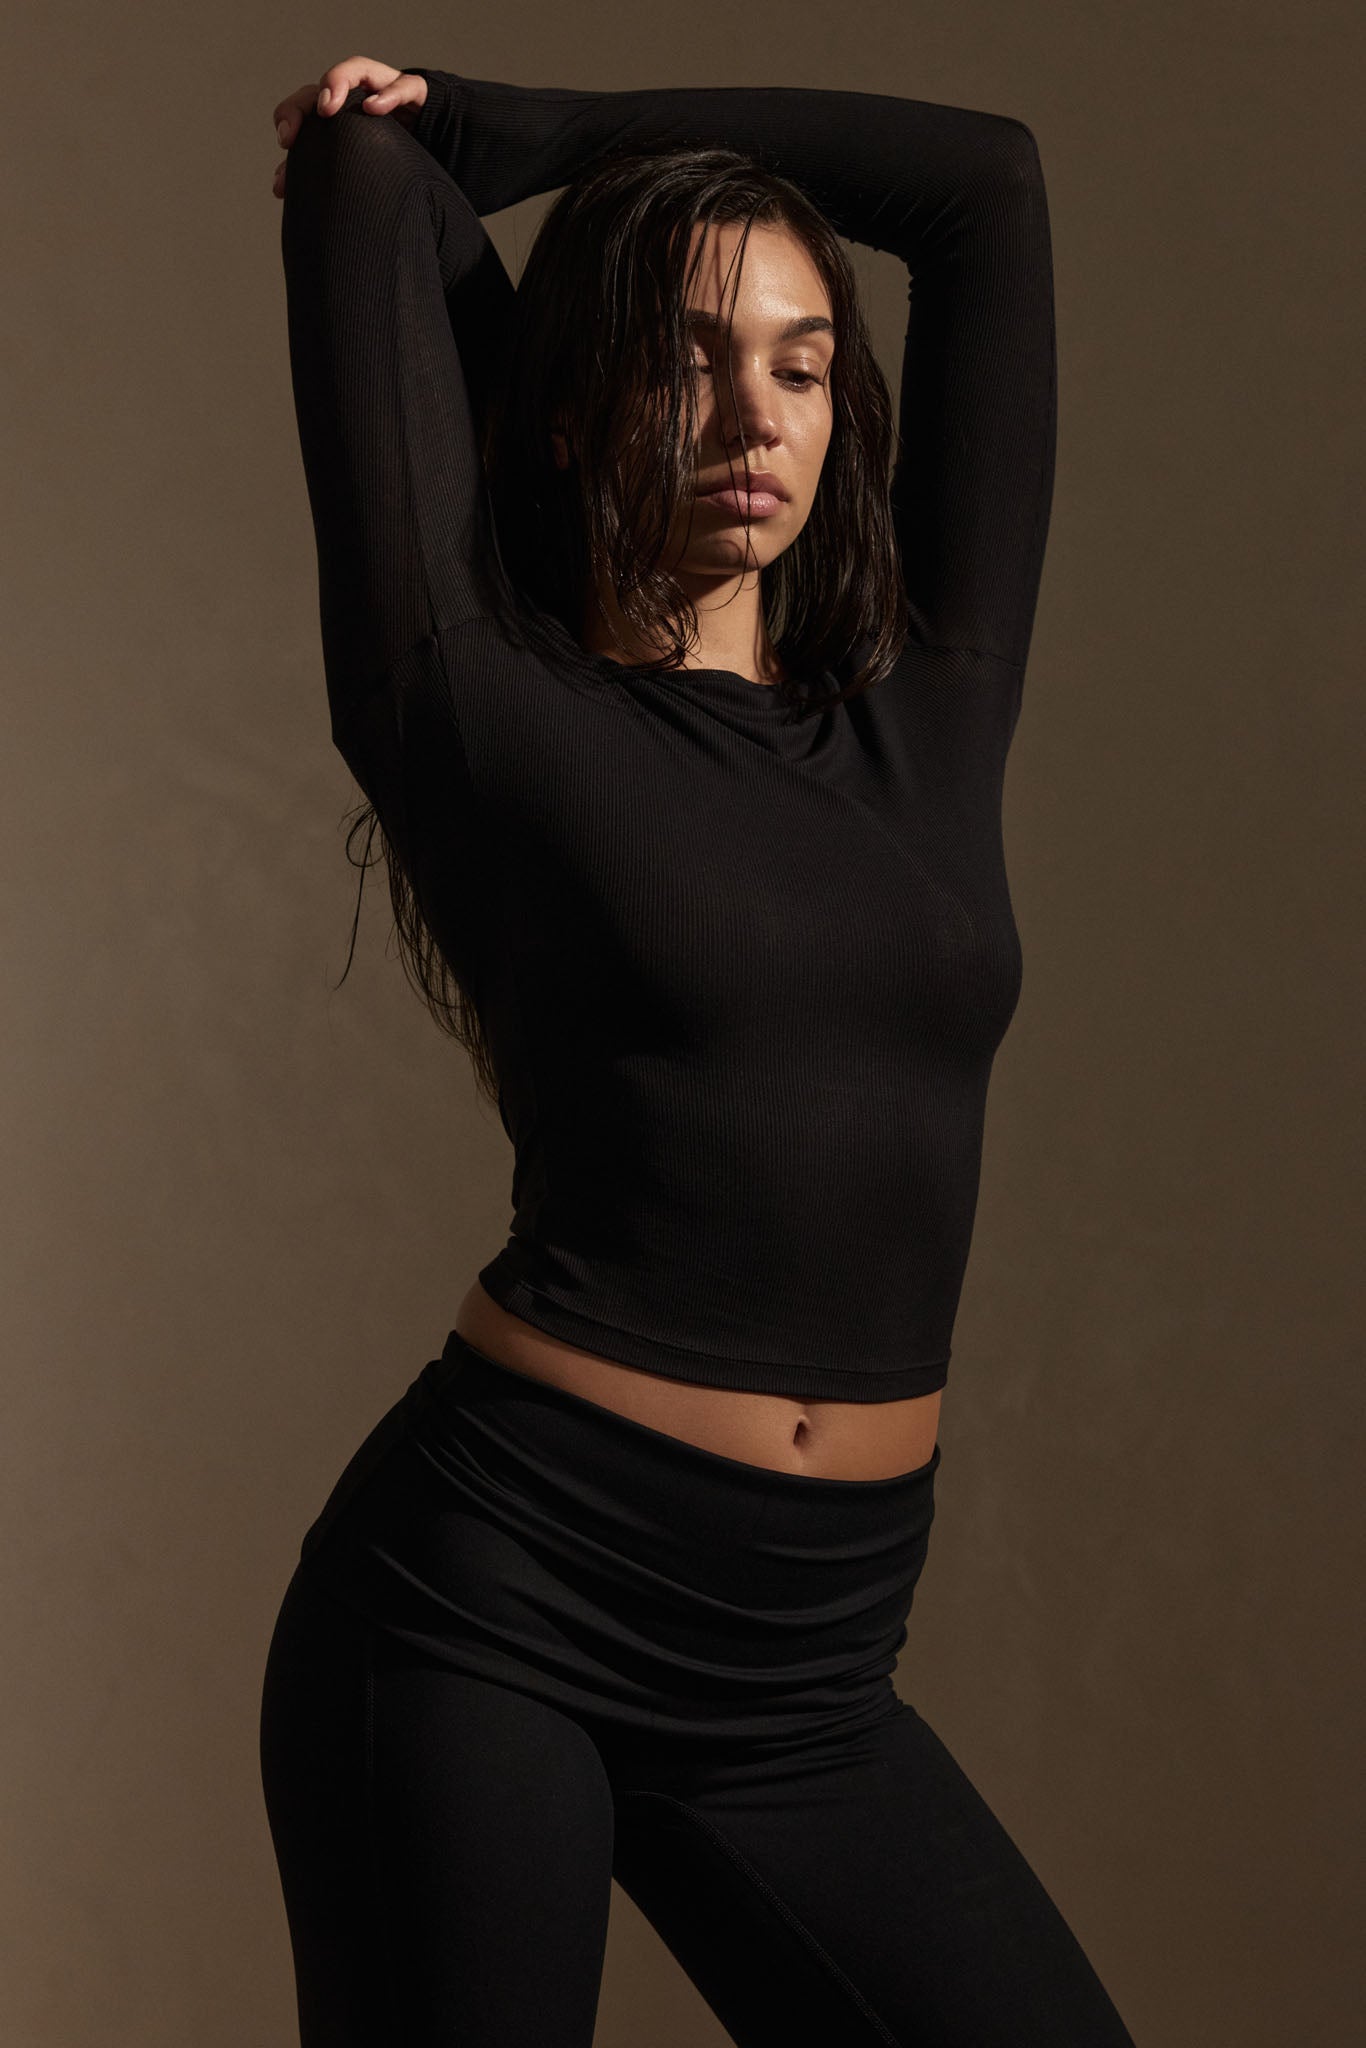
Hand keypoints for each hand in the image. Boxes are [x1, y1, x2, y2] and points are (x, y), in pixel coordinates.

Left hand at [270, 58, 429, 198]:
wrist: (436, 148)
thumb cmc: (390, 157)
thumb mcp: (352, 163)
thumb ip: (319, 168)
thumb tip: (278, 189)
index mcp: (340, 112)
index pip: (305, 104)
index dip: (289, 117)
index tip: (284, 144)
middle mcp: (358, 95)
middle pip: (323, 85)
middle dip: (304, 104)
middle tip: (293, 134)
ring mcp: (385, 88)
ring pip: (357, 71)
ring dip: (338, 82)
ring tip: (328, 108)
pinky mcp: (415, 94)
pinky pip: (403, 87)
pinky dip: (389, 95)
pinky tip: (375, 109)